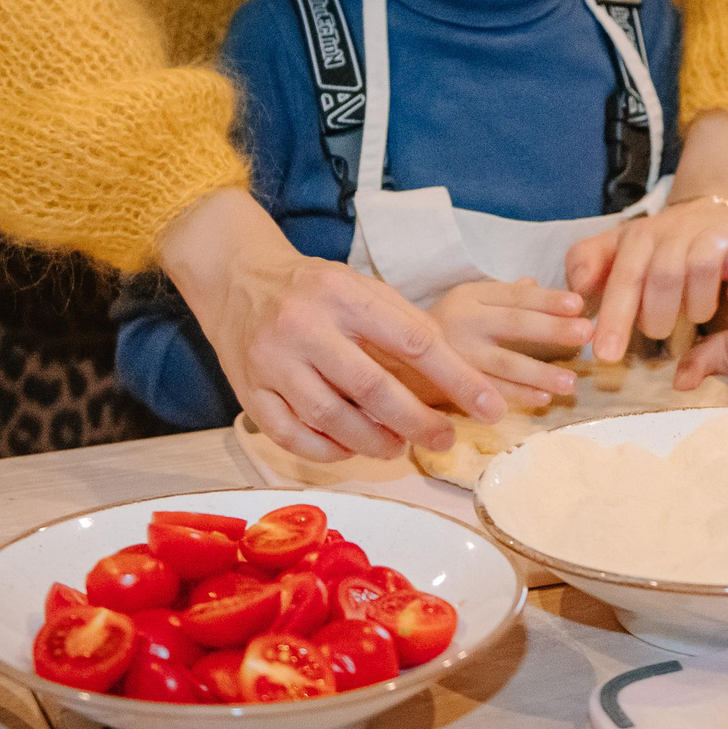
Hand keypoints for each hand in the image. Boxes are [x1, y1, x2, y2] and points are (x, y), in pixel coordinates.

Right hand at [158, 189, 509, 463]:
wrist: (236, 277)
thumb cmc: (313, 288)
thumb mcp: (360, 286)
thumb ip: (404, 324)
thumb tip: (460, 373)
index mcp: (344, 294)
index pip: (414, 342)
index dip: (458, 379)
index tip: (490, 406)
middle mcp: (305, 326)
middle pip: (374, 389)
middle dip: (419, 422)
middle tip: (445, 439)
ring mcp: (272, 362)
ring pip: (333, 420)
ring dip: (375, 443)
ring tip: (398, 446)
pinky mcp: (248, 392)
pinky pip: (293, 437)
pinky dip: (329, 451)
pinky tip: (351, 449)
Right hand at [425, 279, 592, 412]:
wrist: (389, 359)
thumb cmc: (438, 329)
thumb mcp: (466, 302)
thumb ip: (500, 295)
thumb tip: (535, 283)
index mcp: (470, 296)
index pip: (515, 296)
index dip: (547, 299)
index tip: (578, 304)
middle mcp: (464, 321)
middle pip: (514, 324)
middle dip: (552, 329)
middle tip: (586, 333)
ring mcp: (456, 354)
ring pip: (504, 362)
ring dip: (540, 372)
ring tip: (571, 381)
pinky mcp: (450, 384)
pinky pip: (489, 391)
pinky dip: (517, 395)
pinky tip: (543, 398)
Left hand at [565, 195, 727, 364]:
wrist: (713, 209)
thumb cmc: (660, 245)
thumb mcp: (618, 249)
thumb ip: (587, 262)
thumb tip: (577, 285)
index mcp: (640, 236)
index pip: (625, 278)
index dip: (614, 318)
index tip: (605, 356)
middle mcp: (678, 231)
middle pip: (664, 275)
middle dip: (657, 316)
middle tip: (657, 331)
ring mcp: (716, 235)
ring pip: (703, 267)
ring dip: (698, 304)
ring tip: (695, 314)